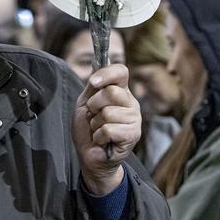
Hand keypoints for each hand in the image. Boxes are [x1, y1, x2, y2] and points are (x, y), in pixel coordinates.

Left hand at [72, 64, 140, 195]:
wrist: (89, 156)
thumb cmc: (88, 129)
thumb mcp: (85, 103)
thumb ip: (93, 87)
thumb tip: (97, 63)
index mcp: (120, 92)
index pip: (121, 71)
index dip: (106, 74)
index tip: (93, 83)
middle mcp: (131, 103)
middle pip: (112, 92)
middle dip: (94, 105)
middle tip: (93, 116)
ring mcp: (134, 119)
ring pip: (108, 113)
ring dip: (95, 124)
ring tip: (98, 130)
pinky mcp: (133, 135)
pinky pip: (109, 129)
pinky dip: (99, 136)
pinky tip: (102, 140)